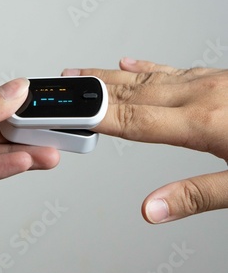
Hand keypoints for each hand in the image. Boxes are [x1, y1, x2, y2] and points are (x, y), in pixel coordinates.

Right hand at [63, 59, 227, 223]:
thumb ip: (197, 196)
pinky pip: (172, 69)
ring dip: (108, 77)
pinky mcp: (218, 77)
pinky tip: (128, 63)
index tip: (68, 117)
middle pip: (131, 94)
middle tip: (60, 91)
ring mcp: (209, 82)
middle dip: (90, 93)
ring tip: (80, 76)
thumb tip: (153, 209)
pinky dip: (144, 67)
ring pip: (146, 78)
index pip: (135, 121)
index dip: (97, 118)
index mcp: (205, 122)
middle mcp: (202, 95)